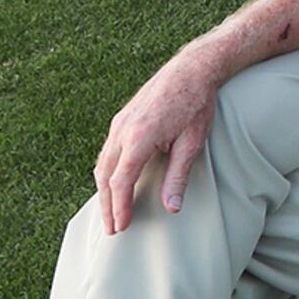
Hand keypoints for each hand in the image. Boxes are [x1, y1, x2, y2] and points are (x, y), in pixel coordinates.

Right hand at [94, 53, 222, 234]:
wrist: (191, 69)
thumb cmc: (196, 105)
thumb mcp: (192, 143)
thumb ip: (178, 176)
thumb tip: (172, 209)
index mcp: (139, 137)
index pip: (121, 182)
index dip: (120, 207)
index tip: (121, 227)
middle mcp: (122, 130)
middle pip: (105, 176)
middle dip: (107, 204)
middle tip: (112, 229)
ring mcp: (119, 123)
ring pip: (103, 163)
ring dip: (104, 190)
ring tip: (110, 212)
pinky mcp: (122, 118)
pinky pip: (108, 151)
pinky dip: (107, 171)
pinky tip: (114, 183)